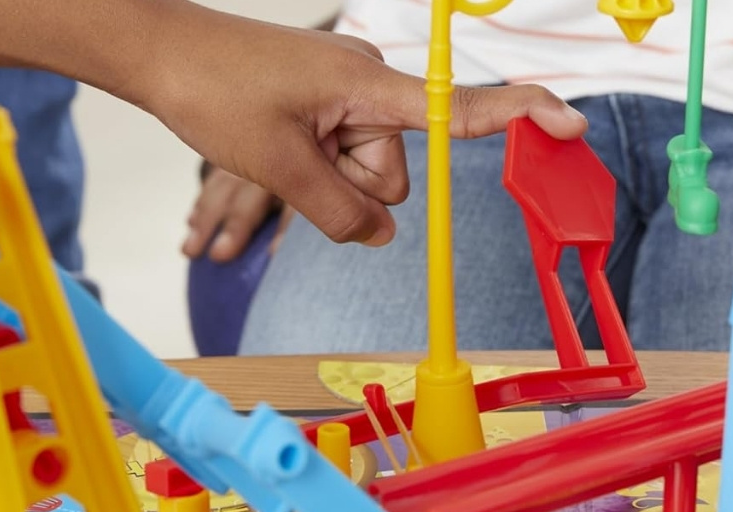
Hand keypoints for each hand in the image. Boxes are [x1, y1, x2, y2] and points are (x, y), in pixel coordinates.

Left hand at [143, 11, 587, 246]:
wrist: (162, 54)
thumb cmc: (215, 89)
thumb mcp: (278, 166)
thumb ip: (338, 211)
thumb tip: (379, 237)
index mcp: (369, 85)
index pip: (459, 106)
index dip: (519, 116)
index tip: (570, 123)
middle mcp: (368, 87)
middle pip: (396, 173)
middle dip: (352, 186)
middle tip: (294, 159)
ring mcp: (347, 97)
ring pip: (368, 176)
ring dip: (330, 180)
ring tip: (278, 147)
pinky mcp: (328, 105)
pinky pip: (344, 158)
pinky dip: (320, 168)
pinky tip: (280, 144)